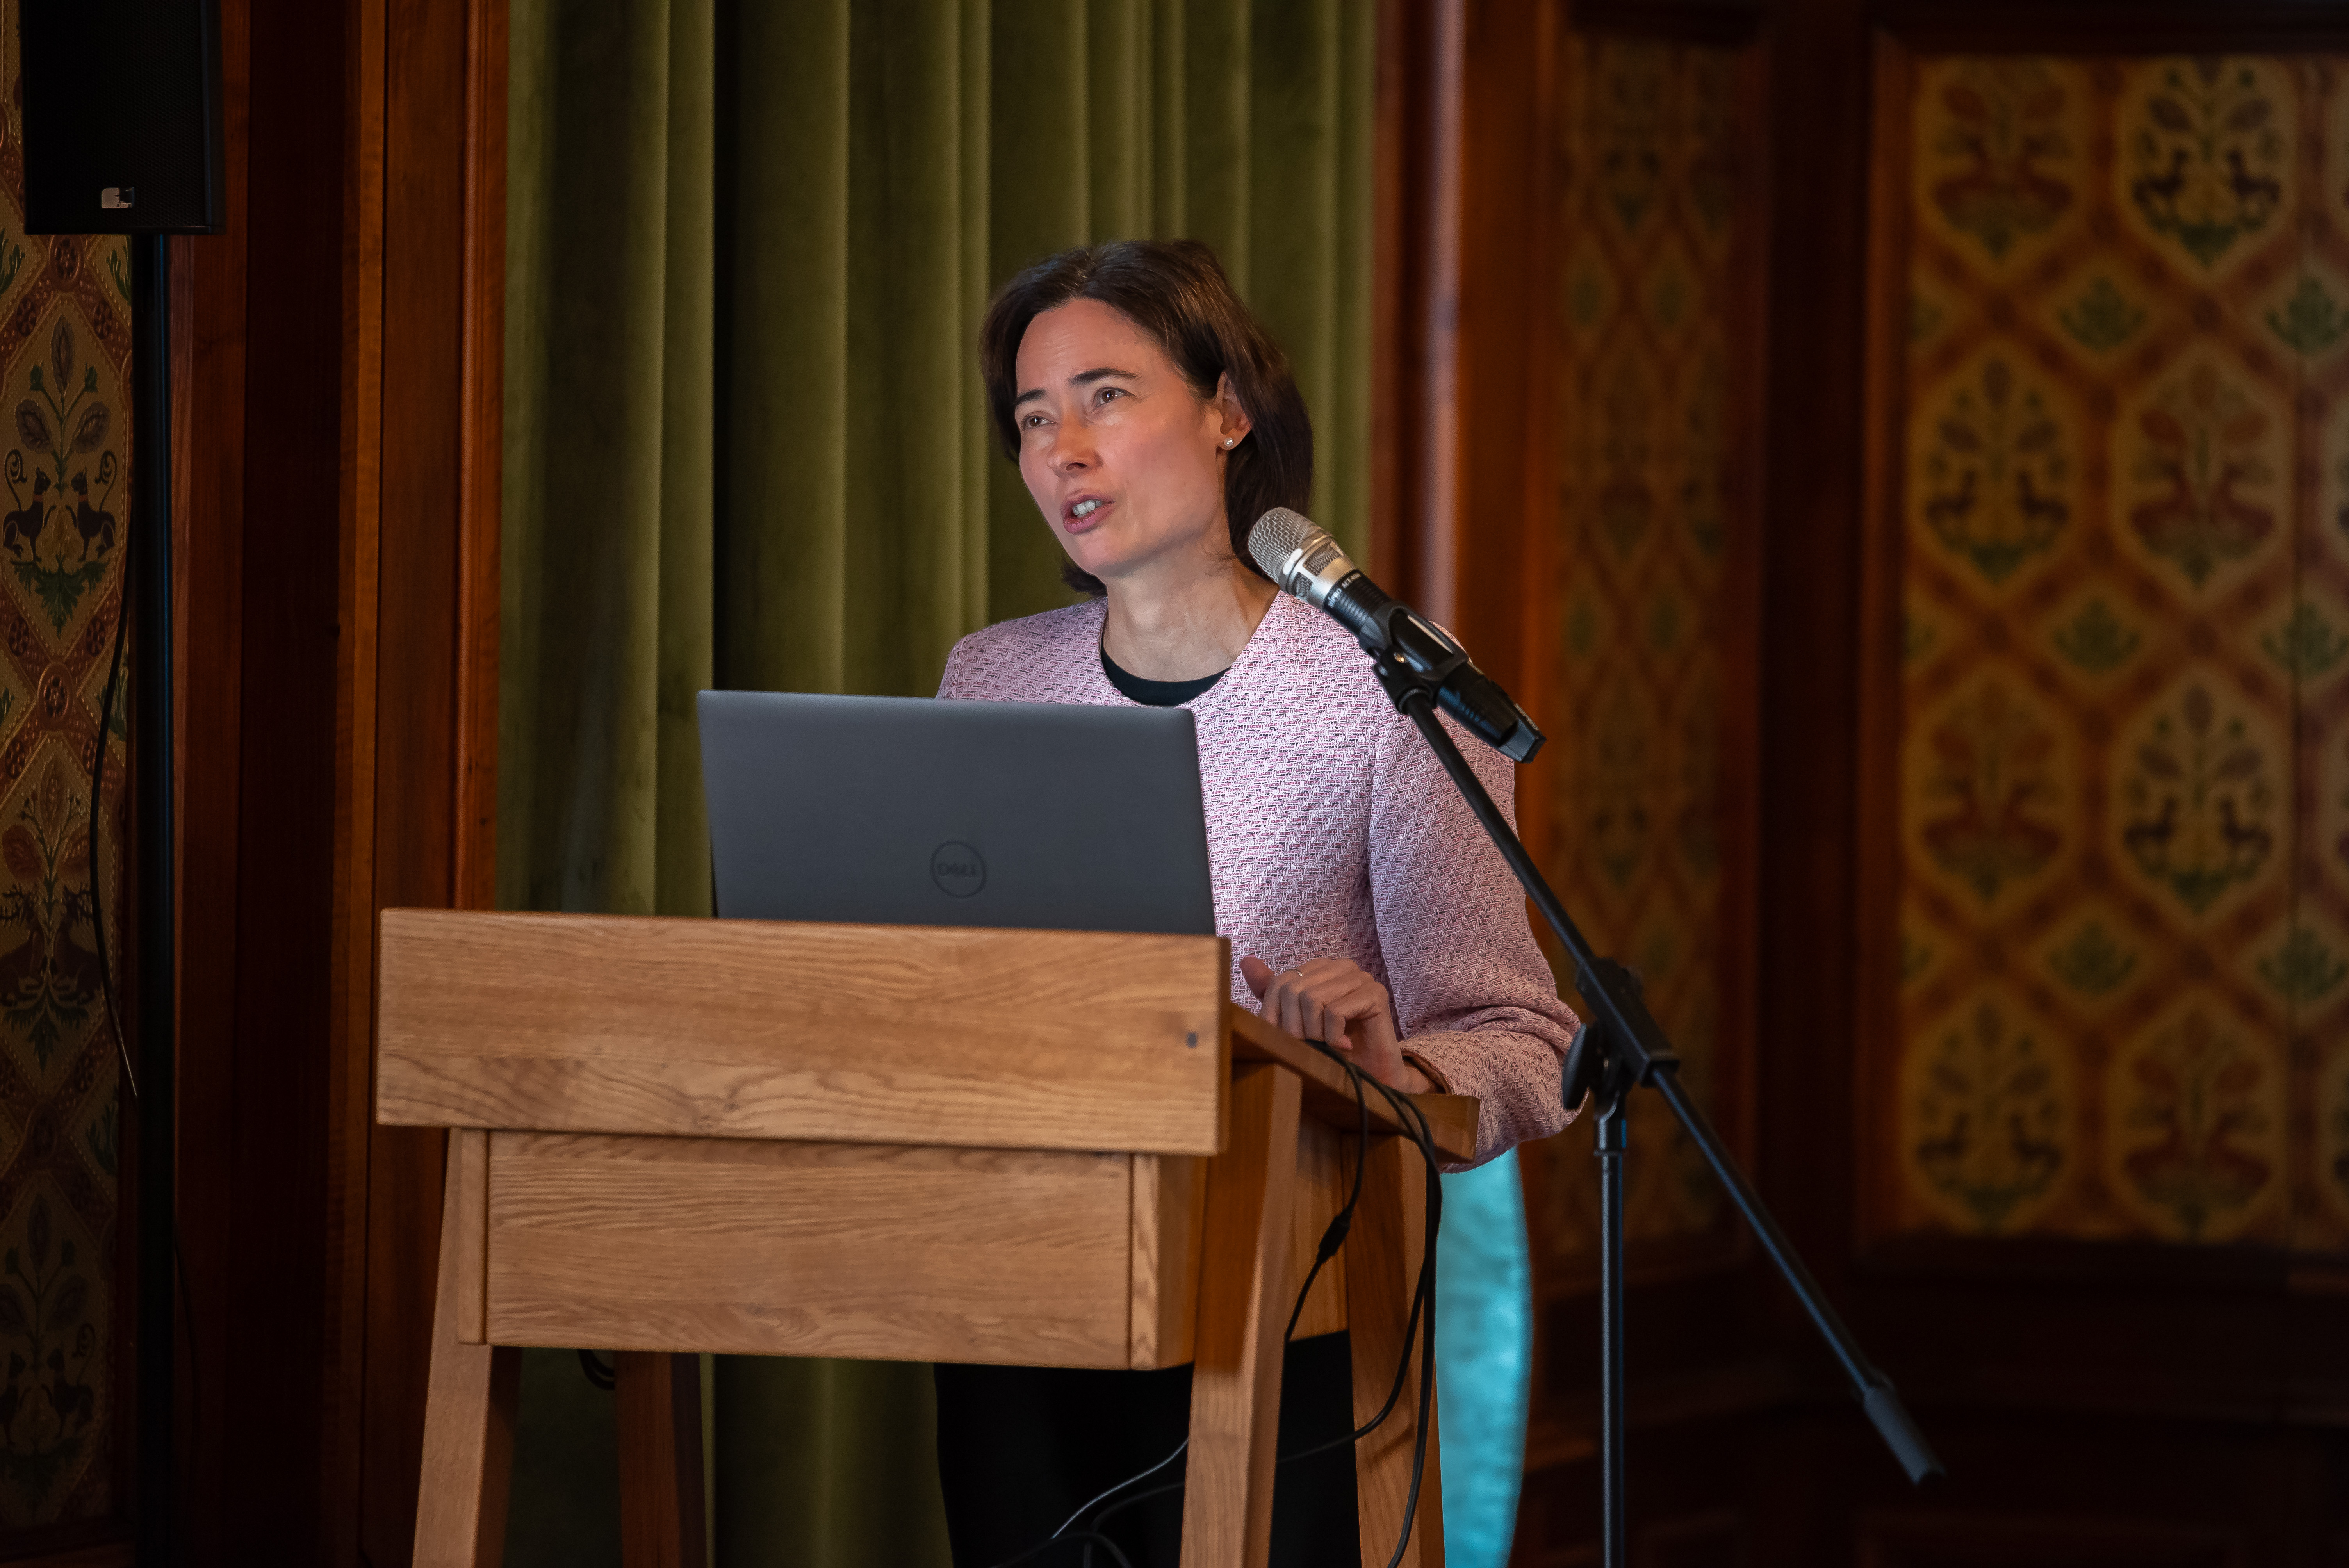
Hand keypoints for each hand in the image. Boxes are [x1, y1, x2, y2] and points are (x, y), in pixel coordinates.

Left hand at [1239, 954, 1430, 1094]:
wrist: (1370, 1075)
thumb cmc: (1332, 1048)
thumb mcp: (1295, 1021)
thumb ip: (1272, 993)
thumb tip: (1246, 961)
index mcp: (1319, 968)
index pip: (1279, 982)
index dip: (1275, 1016)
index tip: (1287, 1040)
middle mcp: (1339, 966)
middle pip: (1292, 989)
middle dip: (1294, 1027)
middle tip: (1309, 1047)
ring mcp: (1360, 977)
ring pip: (1311, 998)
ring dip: (1314, 1033)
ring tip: (1326, 1047)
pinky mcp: (1375, 993)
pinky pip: (1335, 1011)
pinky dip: (1332, 1035)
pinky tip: (1343, 1046)